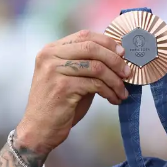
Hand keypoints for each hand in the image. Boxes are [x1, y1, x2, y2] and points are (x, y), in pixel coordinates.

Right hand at [15, 30, 130, 153]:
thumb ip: (87, 65)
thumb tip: (118, 57)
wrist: (39, 130)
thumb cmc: (58, 106)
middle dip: (115, 60)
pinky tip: (114, 99)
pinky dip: (109, 92)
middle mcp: (50, 56)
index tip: (123, 53)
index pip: (84, 35)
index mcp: (51, 50)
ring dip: (115, 80)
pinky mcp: (62, 87)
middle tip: (128, 73)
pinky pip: (95, 84)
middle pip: (92, 47)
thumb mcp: (71, 79)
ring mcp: (54, 70)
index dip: (107, 42)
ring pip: (96, 67)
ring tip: (122, 92)